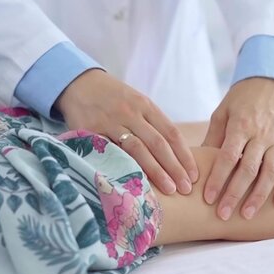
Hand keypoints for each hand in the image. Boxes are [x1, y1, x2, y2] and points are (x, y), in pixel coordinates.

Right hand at [56, 69, 197, 193]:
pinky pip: (112, 152)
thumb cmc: (113, 99)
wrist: (79, 84)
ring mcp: (111, 121)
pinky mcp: (93, 131)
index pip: (171, 133)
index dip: (185, 155)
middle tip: (187, 188)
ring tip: (169, 189)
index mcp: (146, 106)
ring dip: (156, 171)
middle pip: (159, 143)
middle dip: (175, 167)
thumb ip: (152, 124)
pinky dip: (125, 167)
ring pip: (138, 149)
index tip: (194, 174)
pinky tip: (135, 182)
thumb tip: (176, 154)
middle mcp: (131, 112)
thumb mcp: (136, 103)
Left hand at [202, 77, 273, 219]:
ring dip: (259, 196)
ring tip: (247, 215)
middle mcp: (261, 135)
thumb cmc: (241, 100)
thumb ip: (213, 137)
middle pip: (249, 169)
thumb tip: (196, 163)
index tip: (208, 198)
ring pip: (271, 172)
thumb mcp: (222, 112)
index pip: (228, 156)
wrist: (271, 83)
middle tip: (223, 214)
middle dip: (235, 194)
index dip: (218, 178)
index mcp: (241, 125)